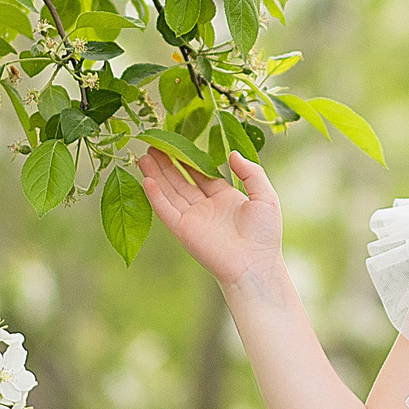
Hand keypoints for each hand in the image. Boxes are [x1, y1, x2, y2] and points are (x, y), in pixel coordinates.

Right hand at [133, 146, 285, 289]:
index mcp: (225, 198)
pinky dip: (156, 196)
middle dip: (167, 163)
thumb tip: (232, 153)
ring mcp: (193, 218)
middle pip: (181, 180)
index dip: (188, 159)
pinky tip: (147, 179)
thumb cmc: (265, 235)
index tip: (176, 143)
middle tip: (153, 145)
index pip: (201, 174)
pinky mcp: (183, 230)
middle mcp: (206, 207)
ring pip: (170, 191)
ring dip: (156, 174)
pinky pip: (166, 210)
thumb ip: (251, 173)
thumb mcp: (265, 197)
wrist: (255, 264)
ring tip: (143, 156)